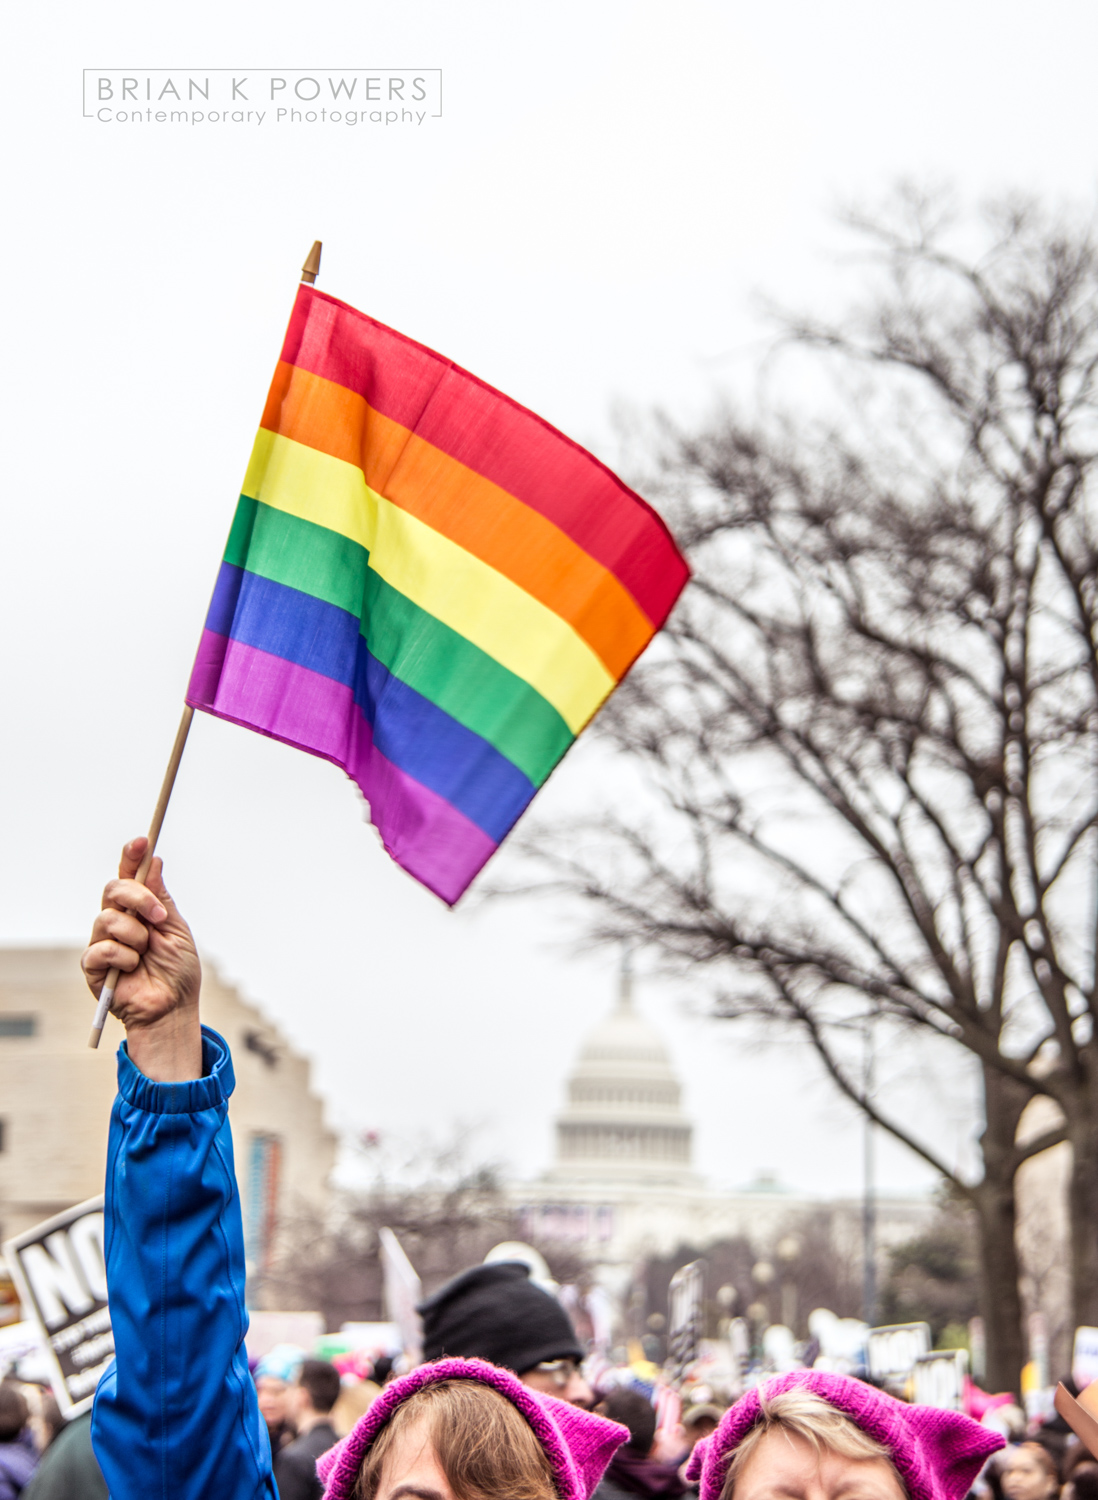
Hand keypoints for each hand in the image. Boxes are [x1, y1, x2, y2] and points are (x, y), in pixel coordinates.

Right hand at [82, 838, 202, 1080]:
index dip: (131, 857)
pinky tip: (132, 970)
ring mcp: (103, 941)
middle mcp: (118, 921)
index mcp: (140, 910)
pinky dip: (124, 958)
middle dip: (138, 898)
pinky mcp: (92, 965)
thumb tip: (154, 861)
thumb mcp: (176, 929)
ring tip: (146, 954)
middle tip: (159, 918)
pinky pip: (103, 948)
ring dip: (135, 935)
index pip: (130, 876)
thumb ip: (161, 898)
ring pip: (108, 918)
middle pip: (114, 889)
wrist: (173, 1008)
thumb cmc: (178, 971)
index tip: (141, 841)